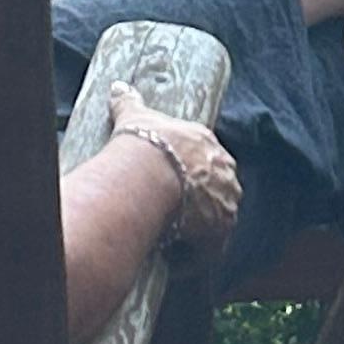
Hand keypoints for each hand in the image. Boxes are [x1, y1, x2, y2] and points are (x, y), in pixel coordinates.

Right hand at [107, 97, 240, 263]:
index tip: (172, 184)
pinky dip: (192, 256)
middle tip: (170, 212)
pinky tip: (170, 258)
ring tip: (169, 237)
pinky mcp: (220, 231)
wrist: (148, 171)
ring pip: (215, 220)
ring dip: (196, 230)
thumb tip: (117, 86)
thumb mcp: (136, 116)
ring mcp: (226, 202)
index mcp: (210, 145)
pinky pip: (208, 249)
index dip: (189, 174)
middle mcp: (225, 173)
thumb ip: (128, 101)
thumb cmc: (144, 142)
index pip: (207, 161)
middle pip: (216, 190)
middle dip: (197, 202)